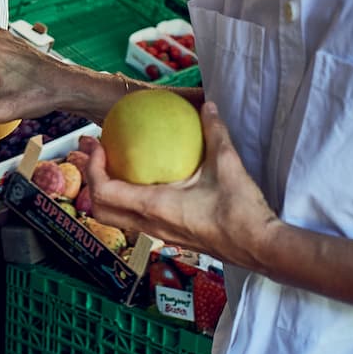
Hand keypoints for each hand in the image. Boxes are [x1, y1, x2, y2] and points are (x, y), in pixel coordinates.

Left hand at [83, 102, 278, 269]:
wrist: (260, 247)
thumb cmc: (242, 212)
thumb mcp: (227, 164)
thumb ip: (215, 131)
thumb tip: (207, 106)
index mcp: (154, 206)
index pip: (104, 191)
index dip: (93, 168)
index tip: (100, 146)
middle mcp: (150, 223)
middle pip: (100, 209)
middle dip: (92, 181)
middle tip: (98, 155)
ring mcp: (159, 233)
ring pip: (117, 217)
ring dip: (108, 192)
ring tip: (115, 166)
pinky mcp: (171, 236)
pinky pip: (136, 219)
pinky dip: (129, 199)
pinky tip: (147, 180)